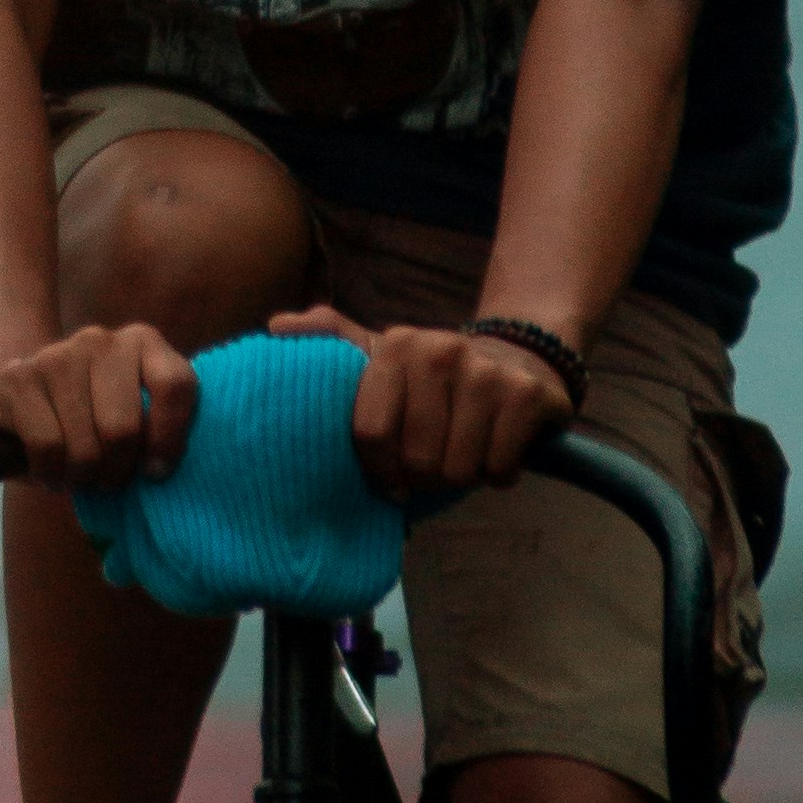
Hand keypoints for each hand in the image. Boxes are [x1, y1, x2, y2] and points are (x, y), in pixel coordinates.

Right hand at [0, 322, 201, 489]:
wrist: (16, 407)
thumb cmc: (89, 422)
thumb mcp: (136, 418)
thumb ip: (159, 428)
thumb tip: (162, 468)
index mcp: (141, 342)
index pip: (173, 385)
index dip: (169, 439)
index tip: (155, 472)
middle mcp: (99, 340)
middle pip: (124, 427)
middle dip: (116, 471)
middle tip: (106, 479)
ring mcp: (55, 355)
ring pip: (85, 444)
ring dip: (81, 476)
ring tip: (76, 476)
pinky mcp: (17, 379)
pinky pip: (47, 446)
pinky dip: (50, 472)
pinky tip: (49, 470)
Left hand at [270, 303, 570, 495]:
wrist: (517, 361)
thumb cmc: (432, 379)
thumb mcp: (379, 356)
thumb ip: (331, 341)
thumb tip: (276, 327)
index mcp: (395, 345)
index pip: (371, 434)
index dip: (379, 467)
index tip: (388, 468)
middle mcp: (440, 350)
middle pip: (416, 459)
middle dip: (423, 474)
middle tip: (432, 461)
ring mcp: (486, 372)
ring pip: (458, 468)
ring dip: (462, 474)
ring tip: (462, 451)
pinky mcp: (525, 395)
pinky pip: (497, 466)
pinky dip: (497, 472)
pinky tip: (495, 449)